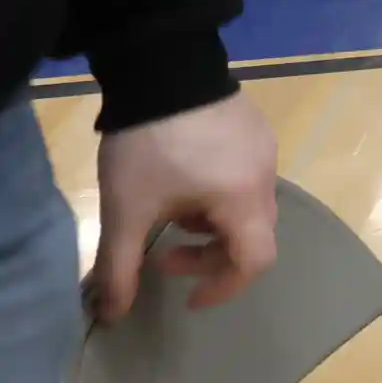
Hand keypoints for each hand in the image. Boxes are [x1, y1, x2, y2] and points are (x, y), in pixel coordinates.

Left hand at [88, 94, 278, 323]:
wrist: (165, 67)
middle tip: (164, 254)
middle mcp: (266, 177)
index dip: (224, 287)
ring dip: (214, 226)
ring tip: (172, 212)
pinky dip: (221, 195)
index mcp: (243, 200)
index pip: (255, 261)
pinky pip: (248, 176)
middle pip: (253, 235)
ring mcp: (264, 149)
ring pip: (250, 206)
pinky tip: (186, 178)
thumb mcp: (125, 210)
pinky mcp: (255, 128)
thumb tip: (113, 315)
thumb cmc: (150, 147)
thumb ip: (120, 268)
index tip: (188, 297)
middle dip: (210, 257)